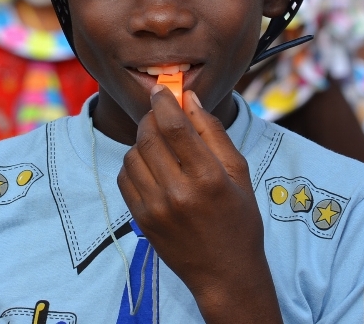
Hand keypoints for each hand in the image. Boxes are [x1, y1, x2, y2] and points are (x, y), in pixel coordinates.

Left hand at [117, 86, 281, 323]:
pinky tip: (151, 167)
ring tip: (160, 145)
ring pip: (133, 154)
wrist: (224, 274)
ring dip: (143, 141)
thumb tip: (190, 98)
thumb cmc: (239, 221)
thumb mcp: (239, 173)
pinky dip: (134, 164)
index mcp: (208, 178)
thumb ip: (213, 133)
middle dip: (152, 118)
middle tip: (161, 114)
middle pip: (149, 136)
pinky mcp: (141, 219)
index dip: (164, 101)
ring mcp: (155, 208)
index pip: (175, 127)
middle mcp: (178, 192)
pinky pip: (125, 177)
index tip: (161, 90)